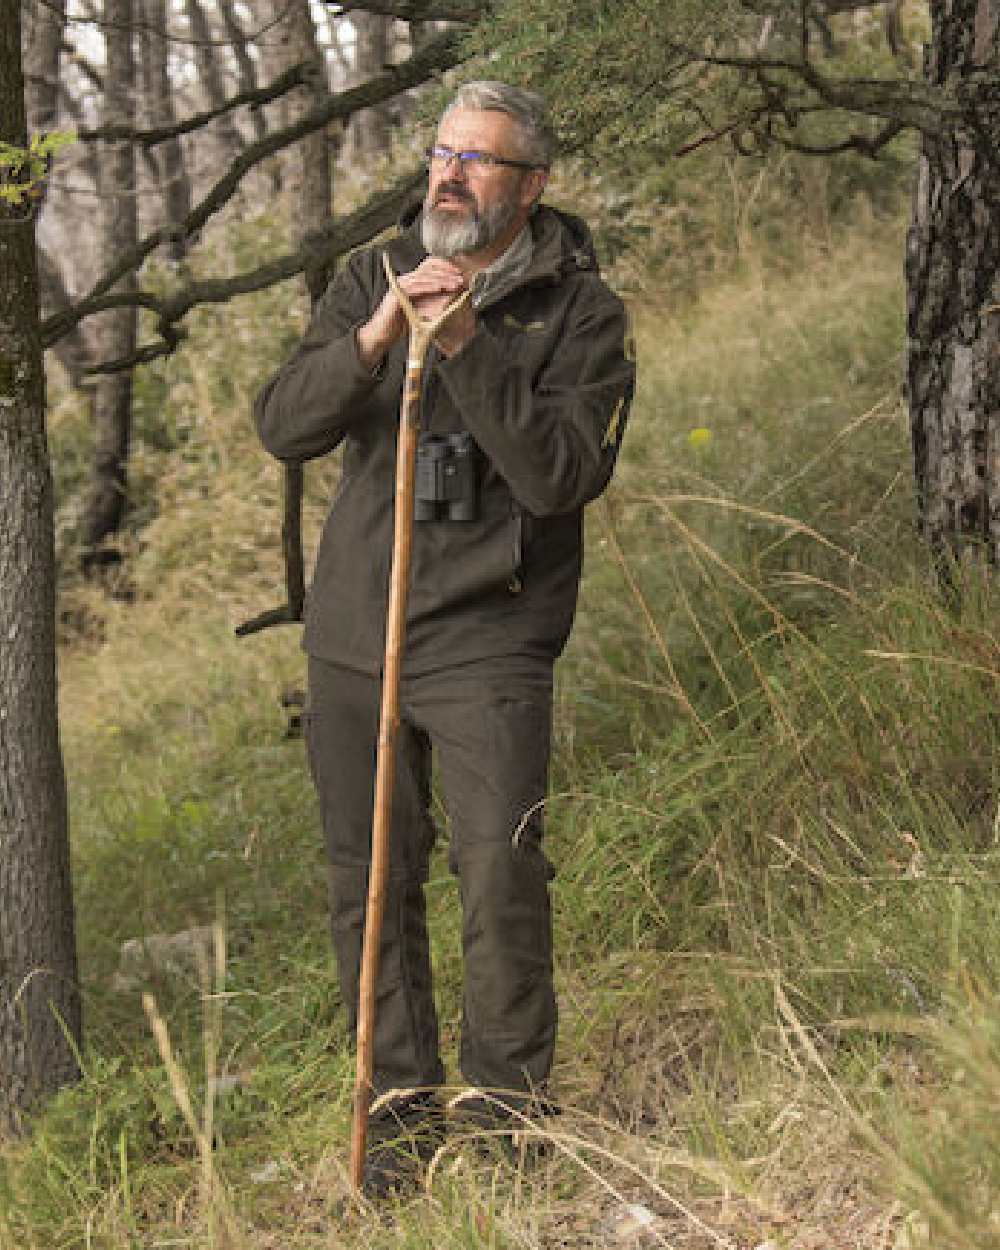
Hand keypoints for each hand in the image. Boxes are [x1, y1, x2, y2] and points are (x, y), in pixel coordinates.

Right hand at [356, 259, 472, 369]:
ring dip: (441, 279)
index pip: (429, 266)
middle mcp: (405, 280)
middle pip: (428, 268)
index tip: (459, 273)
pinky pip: (414, 287)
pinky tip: (439, 288)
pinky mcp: (395, 294)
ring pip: (423, 277)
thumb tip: (453, 297)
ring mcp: (399, 285)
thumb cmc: (401, 325)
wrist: (382, 336)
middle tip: (461, 278)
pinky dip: (428, 286)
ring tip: (455, 283)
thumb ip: (434, 303)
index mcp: (411, 282)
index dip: (445, 267)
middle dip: (447, 272)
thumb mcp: (423, 312)